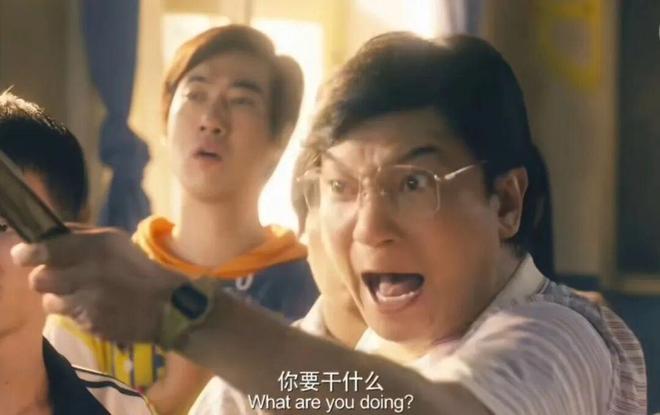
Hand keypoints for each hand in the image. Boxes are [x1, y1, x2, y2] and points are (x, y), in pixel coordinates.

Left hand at [11, 226, 186, 342]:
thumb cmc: (138, 268)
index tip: (23, 254)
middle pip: (39, 279)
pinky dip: (76, 312)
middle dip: (44, 278)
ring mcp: (89, 301)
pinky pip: (68, 318)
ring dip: (59, 297)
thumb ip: (80, 236)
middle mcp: (89, 273)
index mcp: (97, 247)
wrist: (166, 305)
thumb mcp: (115, 240)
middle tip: (58, 277)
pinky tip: (93, 307)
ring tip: (78, 294)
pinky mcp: (90, 324)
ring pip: (49, 301)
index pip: (47, 249)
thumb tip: (47, 235)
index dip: (28, 253)